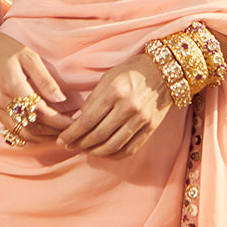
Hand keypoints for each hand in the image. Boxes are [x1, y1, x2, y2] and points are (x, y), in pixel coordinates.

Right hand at [0, 18, 71, 140]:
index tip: (75, 122)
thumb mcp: (29, 56)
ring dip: (43, 137)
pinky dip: (30, 136)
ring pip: (23, 133)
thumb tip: (61, 99)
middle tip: (72, 130)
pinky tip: (43, 133)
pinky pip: (13, 131)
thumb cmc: (6, 48)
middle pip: (33, 127)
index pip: (41, 112)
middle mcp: (3, 102)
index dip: (59, 121)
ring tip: (61, 134)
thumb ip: (44, 79)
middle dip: (54, 132)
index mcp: (13, 86)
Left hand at [56, 53, 171, 158]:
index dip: (72, 133)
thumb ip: (93, 100)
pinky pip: (128, 149)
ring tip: (84, 150)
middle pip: (98, 136)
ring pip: (112, 146)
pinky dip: (113, 155)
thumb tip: (77, 121)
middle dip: (80, 144)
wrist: (164, 71)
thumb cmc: (132, 71)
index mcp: (115, 92)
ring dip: (94, 152)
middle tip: (70, 147)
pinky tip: (103, 153)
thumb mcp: (109, 78)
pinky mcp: (150, 128)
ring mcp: (141, 120)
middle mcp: (129, 107)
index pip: (88, 120)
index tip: (62, 140)